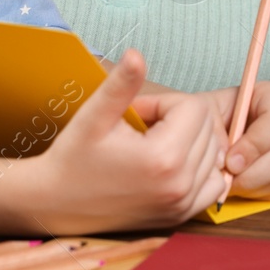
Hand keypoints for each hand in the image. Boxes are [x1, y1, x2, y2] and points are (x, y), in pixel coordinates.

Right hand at [22, 49, 226, 231]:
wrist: (55, 205)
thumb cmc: (73, 158)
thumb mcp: (94, 116)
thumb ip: (122, 84)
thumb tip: (136, 54)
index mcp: (163, 157)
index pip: (194, 107)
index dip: (165, 103)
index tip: (138, 113)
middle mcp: (180, 184)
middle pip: (207, 128)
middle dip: (178, 120)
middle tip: (143, 129)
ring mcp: (182, 204)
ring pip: (214, 153)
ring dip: (190, 142)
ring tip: (153, 146)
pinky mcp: (180, 216)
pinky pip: (214, 184)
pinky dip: (201, 170)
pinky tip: (171, 165)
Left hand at [208, 80, 269, 199]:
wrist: (218, 134)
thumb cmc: (214, 120)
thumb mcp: (206, 114)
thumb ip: (214, 130)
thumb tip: (225, 157)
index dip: (255, 145)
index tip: (230, 161)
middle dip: (251, 172)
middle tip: (228, 176)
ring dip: (253, 185)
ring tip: (231, 181)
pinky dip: (261, 192)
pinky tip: (244, 184)